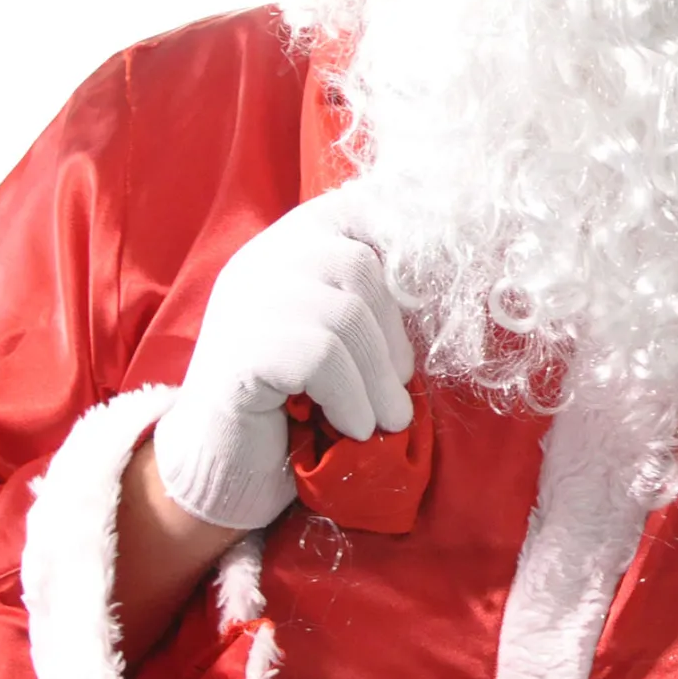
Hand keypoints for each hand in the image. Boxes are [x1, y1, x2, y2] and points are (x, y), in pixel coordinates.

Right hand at [152, 190, 414, 529]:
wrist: (228, 472)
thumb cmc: (300, 407)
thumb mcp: (343, 338)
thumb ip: (375, 300)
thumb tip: (449, 279)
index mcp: (292, 244)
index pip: (360, 206)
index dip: (406, 245)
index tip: (426, 305)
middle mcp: (262, 259)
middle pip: (360, 265)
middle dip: (392, 338)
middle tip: (398, 394)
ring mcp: (244, 301)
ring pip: (346, 315)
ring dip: (378, 382)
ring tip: (380, 422)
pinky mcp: (239, 349)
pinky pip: (321, 357)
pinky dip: (350, 398)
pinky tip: (348, 427)